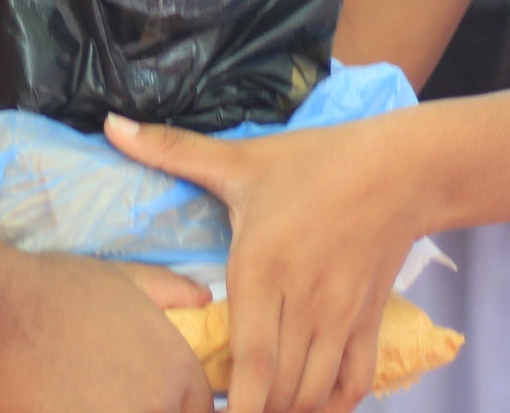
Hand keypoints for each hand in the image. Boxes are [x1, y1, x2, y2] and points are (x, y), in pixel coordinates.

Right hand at [0, 254, 213, 412]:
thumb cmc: (52, 292)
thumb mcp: (120, 278)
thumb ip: (169, 290)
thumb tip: (203, 297)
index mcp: (176, 370)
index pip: (197, 409)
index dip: (173, 405)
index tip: (140, 396)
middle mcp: (157, 405)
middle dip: (138, 405)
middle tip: (97, 391)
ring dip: (102, 407)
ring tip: (72, 394)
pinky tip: (51, 403)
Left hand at [106, 115, 419, 412]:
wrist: (399, 169)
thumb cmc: (313, 164)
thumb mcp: (241, 159)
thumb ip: (172, 149)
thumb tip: (110, 124)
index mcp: (263, 269)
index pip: (252, 362)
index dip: (235, 403)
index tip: (212, 411)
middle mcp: (304, 302)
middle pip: (281, 388)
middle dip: (254, 409)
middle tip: (228, 403)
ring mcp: (342, 318)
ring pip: (315, 391)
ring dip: (288, 409)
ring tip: (262, 405)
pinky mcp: (370, 322)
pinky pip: (355, 384)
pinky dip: (332, 405)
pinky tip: (309, 404)